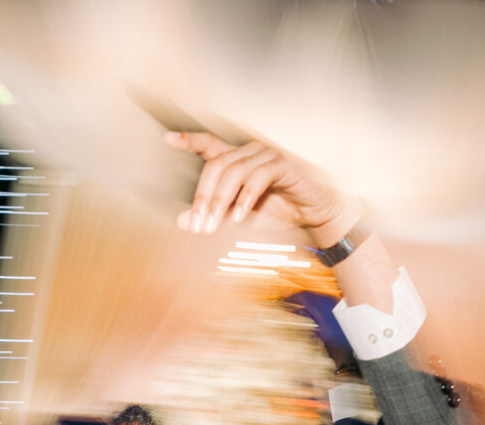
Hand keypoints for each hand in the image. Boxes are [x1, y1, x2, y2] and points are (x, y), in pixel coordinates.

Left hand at [165, 131, 359, 248]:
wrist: (316, 212)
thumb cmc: (279, 210)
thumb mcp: (240, 217)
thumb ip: (213, 216)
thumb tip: (182, 221)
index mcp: (238, 160)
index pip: (210, 145)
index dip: (189, 140)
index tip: (168, 139)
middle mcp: (250, 152)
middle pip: (215, 165)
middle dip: (203, 197)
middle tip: (198, 224)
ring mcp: (267, 155)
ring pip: (233, 172)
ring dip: (220, 201)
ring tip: (213, 225)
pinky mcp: (284, 165)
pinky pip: (258, 177)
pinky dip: (246, 198)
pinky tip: (240, 217)